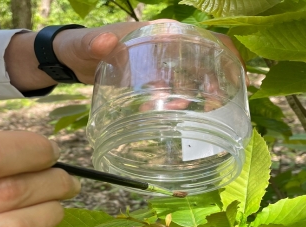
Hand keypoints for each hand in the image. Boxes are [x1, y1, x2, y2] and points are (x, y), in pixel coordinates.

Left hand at [4, 20, 242, 91]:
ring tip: (192, 114)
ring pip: (189, 79)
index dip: (224, 52)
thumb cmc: (78, 45)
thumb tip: (106, 42)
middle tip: (215, 105)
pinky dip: (177, 104)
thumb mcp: (85, 44)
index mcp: (157, 31)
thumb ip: (94, 43)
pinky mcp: (150, 82)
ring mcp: (158, 66)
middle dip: (215, 82)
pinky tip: (172, 117)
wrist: (68, 60)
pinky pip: (172, 91)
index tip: (237, 73)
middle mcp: (163, 47)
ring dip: (196, 97)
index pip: (202, 36)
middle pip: (202, 61)